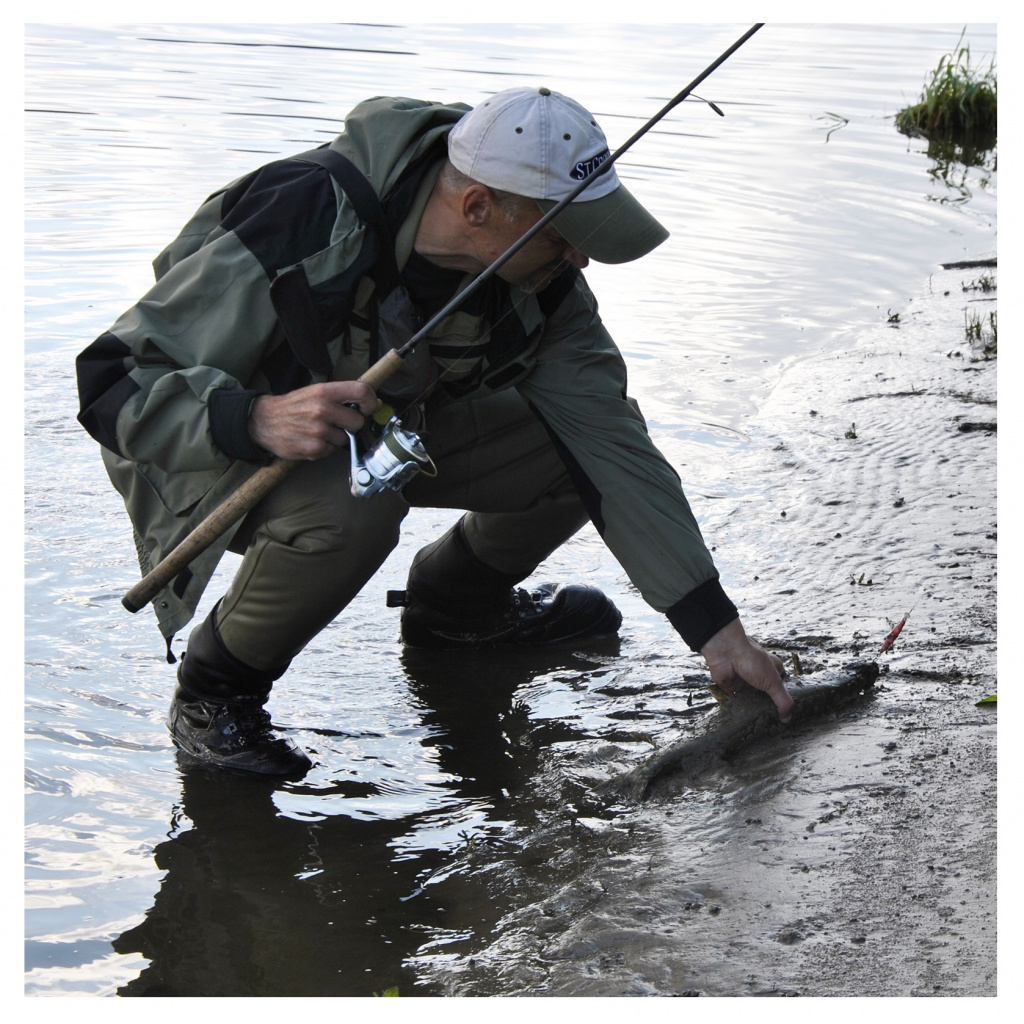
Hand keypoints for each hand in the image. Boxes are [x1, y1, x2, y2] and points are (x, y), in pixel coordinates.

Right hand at [248, 381, 381, 460]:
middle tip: (339, 422)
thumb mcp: (315, 392)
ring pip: (346, 439)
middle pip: (358, 421)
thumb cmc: (293, 406)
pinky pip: (333, 450)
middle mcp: (322, 409)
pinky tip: (312, 439)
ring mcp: (318, 430)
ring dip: (337, 437)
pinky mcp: (314, 448)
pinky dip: (326, 448)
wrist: (264, 421)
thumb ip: (342, 396)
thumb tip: (374, 402)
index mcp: (324, 392)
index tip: (371, 407)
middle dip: (352, 424)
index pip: (361, 391)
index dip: (372, 401)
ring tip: (319, 430)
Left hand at [700, 617, 793, 721]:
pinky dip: (738, 709)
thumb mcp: (773, 681)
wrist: (725, 651)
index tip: (785, 715)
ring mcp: (744, 682)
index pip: (781, 686)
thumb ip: (782, 700)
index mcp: (772, 670)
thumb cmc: (751, 659)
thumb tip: (787, 718)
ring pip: (751, 700)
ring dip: (753, 710)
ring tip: (759, 726)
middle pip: (765, 696)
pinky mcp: (731, 687)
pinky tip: (743, 721)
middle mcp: (758, 676)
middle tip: (771, 724)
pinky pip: (735, 702)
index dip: (783, 699)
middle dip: (767, 707)